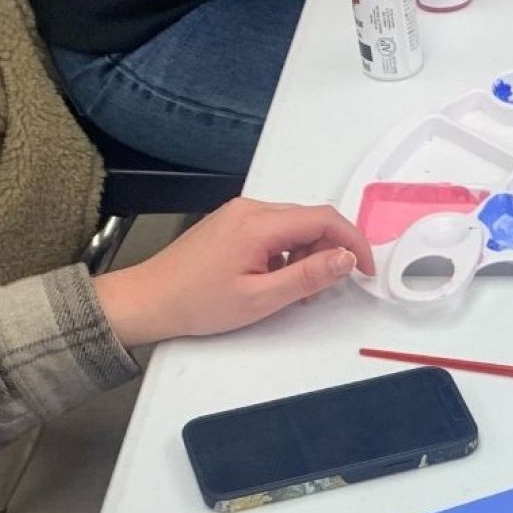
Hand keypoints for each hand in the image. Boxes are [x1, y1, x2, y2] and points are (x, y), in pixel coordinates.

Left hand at [93, 200, 374, 348]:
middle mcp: (250, 209)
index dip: (353, 242)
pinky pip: (275, 230)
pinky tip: (274, 280)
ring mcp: (240, 214)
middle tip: (322, 288)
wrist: (148, 300)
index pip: (324, 219)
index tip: (364, 268)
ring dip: (307, 255)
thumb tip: (345, 259)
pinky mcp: (233, 223)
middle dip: (328, 253)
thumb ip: (308, 277)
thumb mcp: (260, 299)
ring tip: (293, 291)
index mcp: (259, 223)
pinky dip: (287, 253)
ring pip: (295, 226)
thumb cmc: (194, 302)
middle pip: (311, 220)